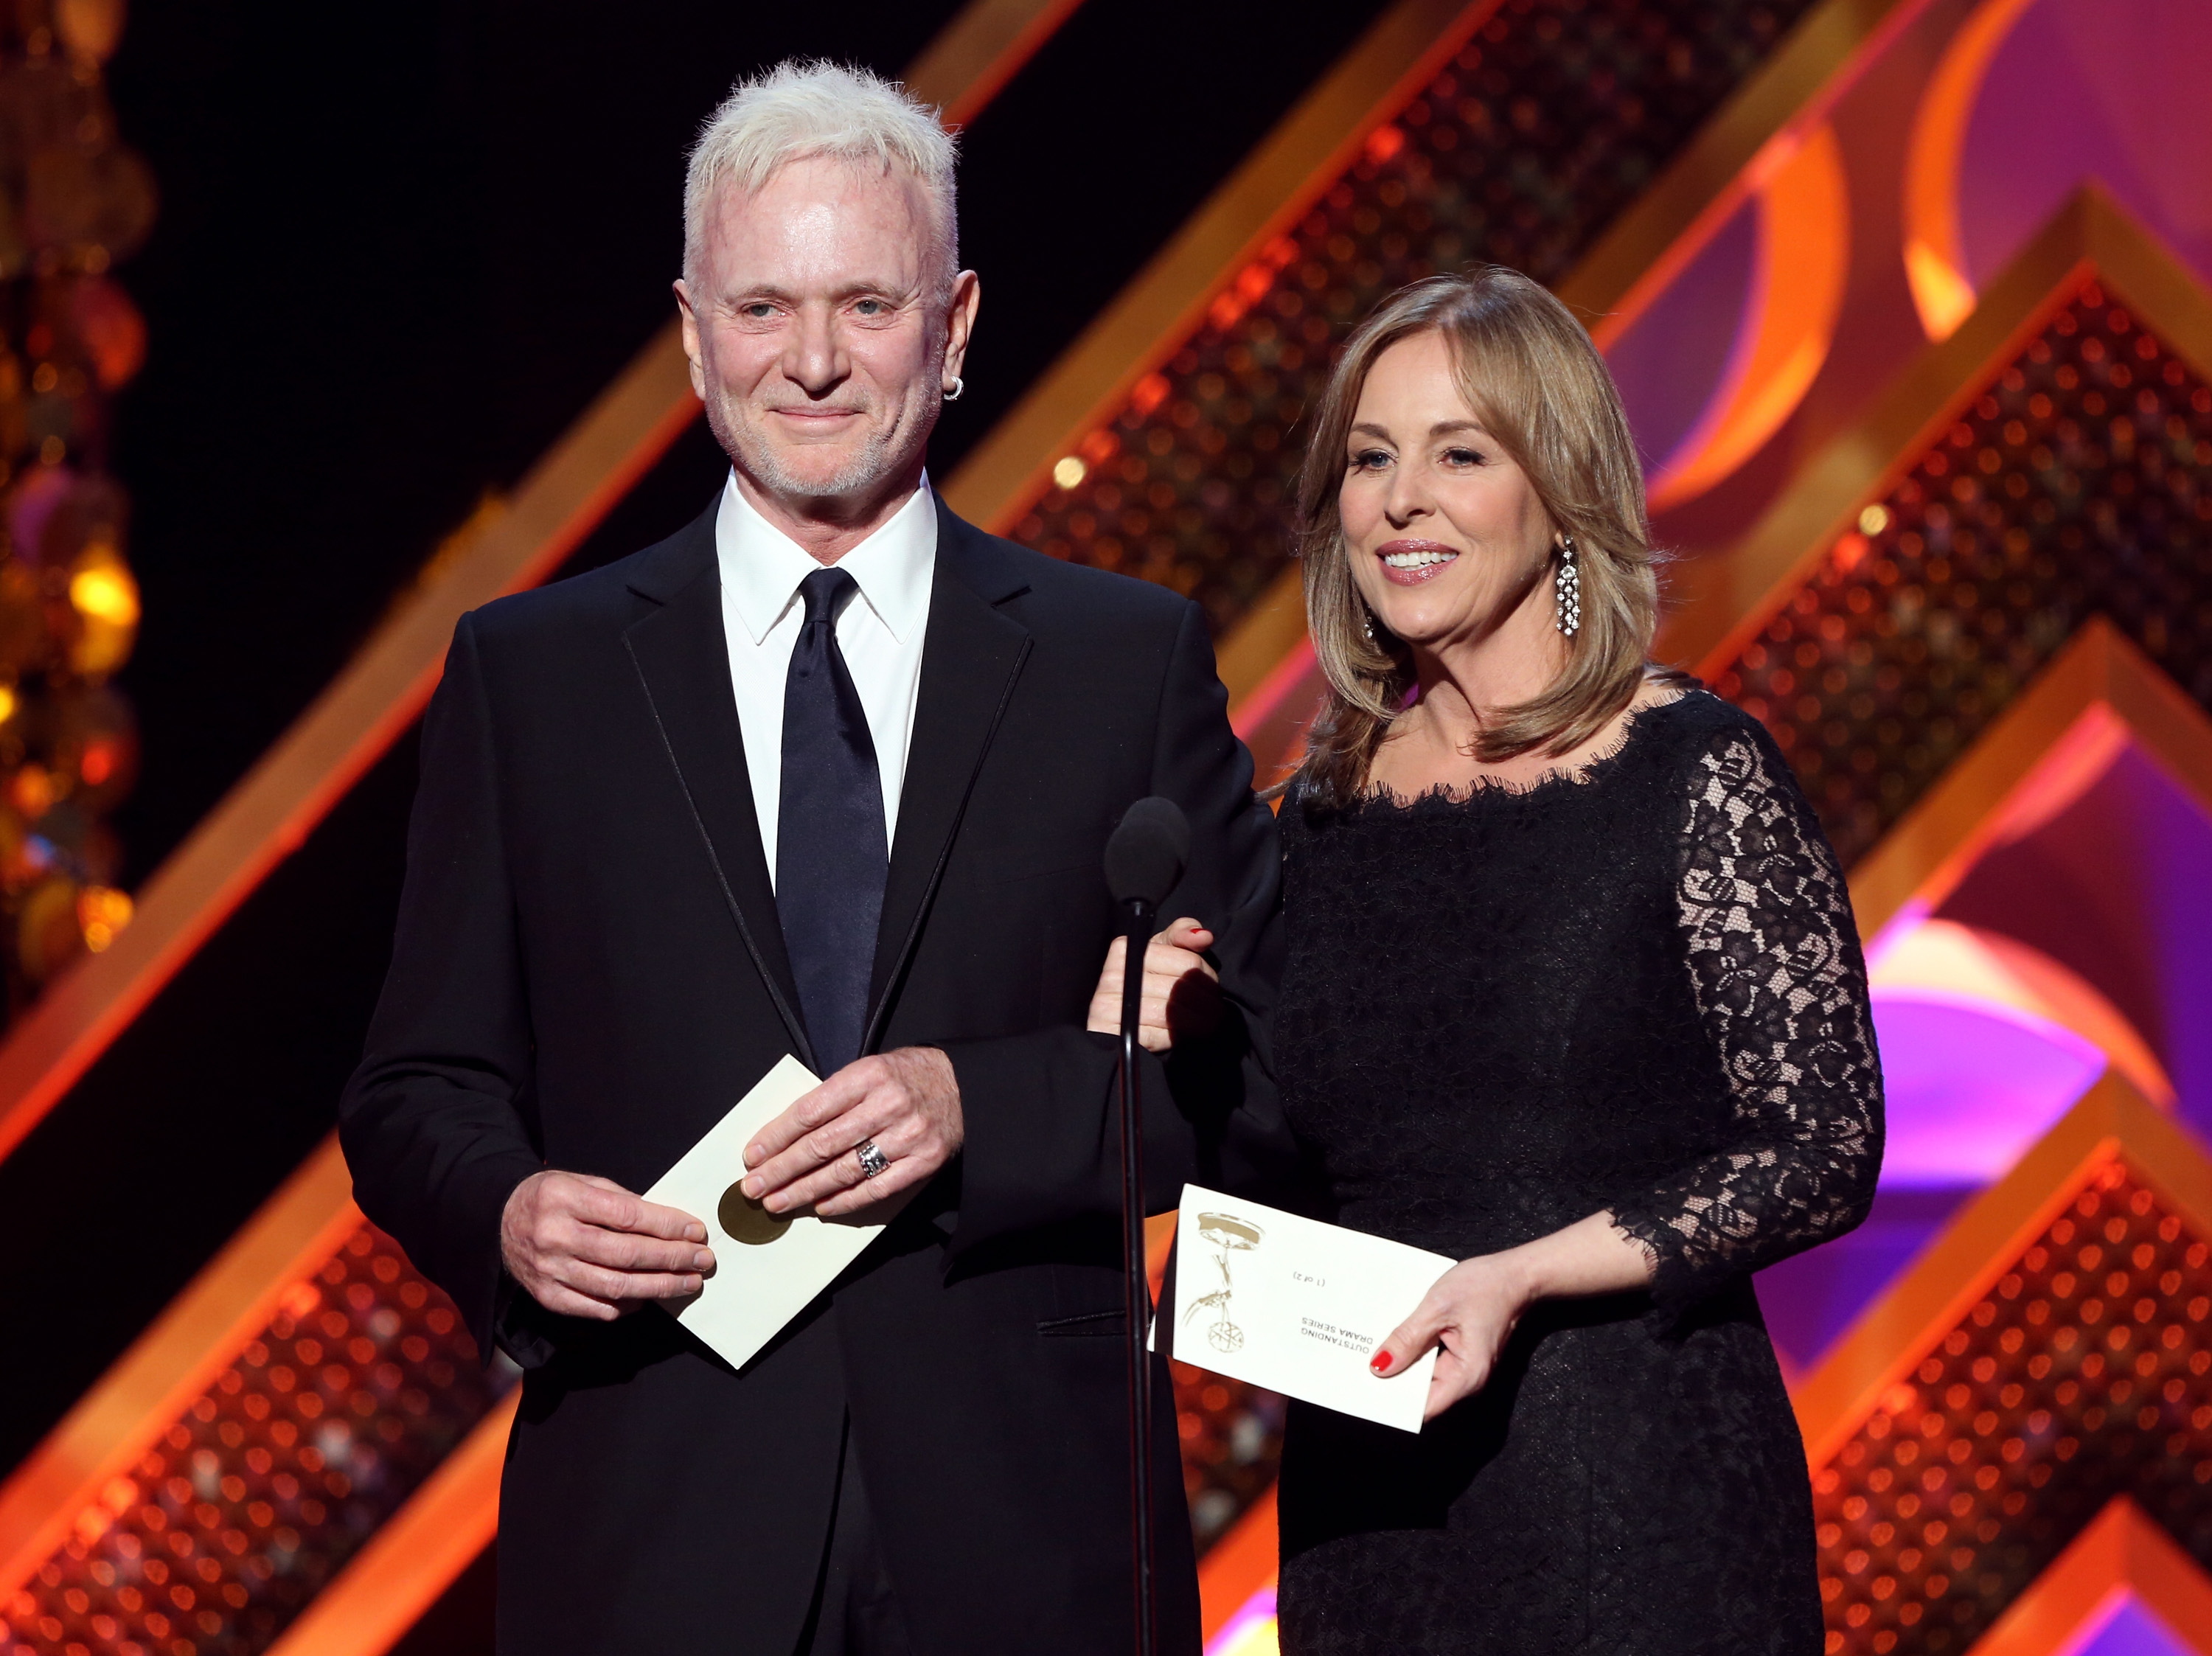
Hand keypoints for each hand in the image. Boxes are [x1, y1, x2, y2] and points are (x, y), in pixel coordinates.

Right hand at [500, 1170, 713, 1321]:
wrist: (500, 1221)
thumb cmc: (552, 1198)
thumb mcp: (583, 1183)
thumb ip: (621, 1201)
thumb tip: (670, 1223)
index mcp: (564, 1199)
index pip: (628, 1216)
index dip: (667, 1225)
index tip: (696, 1231)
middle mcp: (555, 1237)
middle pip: (626, 1255)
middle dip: (672, 1259)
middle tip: (702, 1260)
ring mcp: (549, 1271)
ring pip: (615, 1287)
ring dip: (659, 1287)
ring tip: (688, 1282)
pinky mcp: (548, 1296)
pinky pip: (596, 1308)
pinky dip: (629, 1305)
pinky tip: (650, 1296)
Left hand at [741, 1047, 961, 1219]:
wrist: (963, 1085)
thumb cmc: (906, 1077)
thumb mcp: (868, 1069)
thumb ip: (832, 1097)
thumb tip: (783, 1136)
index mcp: (868, 1076)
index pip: (810, 1111)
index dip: (777, 1137)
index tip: (752, 1156)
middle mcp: (888, 1105)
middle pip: (822, 1145)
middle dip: (782, 1169)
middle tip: (753, 1188)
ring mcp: (908, 1136)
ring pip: (845, 1170)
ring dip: (805, 1190)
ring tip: (777, 1202)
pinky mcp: (923, 1162)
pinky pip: (877, 1188)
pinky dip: (845, 1201)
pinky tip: (821, 1206)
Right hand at [1087, 916, 1220, 1052]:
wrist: (1113, 1025)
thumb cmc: (1144, 983)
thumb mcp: (1160, 952)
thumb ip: (1181, 935)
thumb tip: (1204, 936)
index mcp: (1125, 949)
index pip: (1187, 961)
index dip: (1206, 975)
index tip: (1210, 985)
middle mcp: (1113, 976)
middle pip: (1182, 988)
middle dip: (1206, 1001)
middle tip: (1214, 1009)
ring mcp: (1109, 1007)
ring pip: (1174, 1013)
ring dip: (1199, 1022)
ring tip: (1207, 1023)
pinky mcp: (1115, 1035)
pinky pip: (1161, 1035)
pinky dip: (1177, 1037)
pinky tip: (1182, 1035)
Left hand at [1369, 1253, 1534, 1420]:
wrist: (1516, 1274)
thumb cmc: (1486, 1287)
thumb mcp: (1437, 1309)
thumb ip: (1407, 1340)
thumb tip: (1380, 1367)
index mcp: (1466, 1377)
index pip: (1423, 1407)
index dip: (1394, 1403)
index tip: (1367, 1392)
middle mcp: (1467, 1380)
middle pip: (1421, 1393)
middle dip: (1392, 1380)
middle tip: (1360, 1364)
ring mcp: (1464, 1368)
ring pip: (1424, 1376)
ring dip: (1402, 1362)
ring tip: (1372, 1348)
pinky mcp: (1460, 1354)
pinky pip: (1431, 1360)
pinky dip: (1414, 1350)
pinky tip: (1395, 1337)